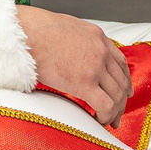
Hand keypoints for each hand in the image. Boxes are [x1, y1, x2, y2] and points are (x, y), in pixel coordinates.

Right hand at [17, 6, 130, 125]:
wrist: (25, 32)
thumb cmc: (36, 30)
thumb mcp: (67, 27)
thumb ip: (78, 41)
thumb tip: (71, 53)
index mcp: (98, 37)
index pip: (121, 63)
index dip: (125, 81)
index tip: (125, 92)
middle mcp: (101, 51)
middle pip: (121, 82)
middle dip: (121, 101)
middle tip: (117, 114)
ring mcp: (95, 66)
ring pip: (116, 95)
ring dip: (115, 112)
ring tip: (109, 121)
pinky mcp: (84, 82)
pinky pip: (105, 105)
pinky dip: (106, 116)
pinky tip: (98, 120)